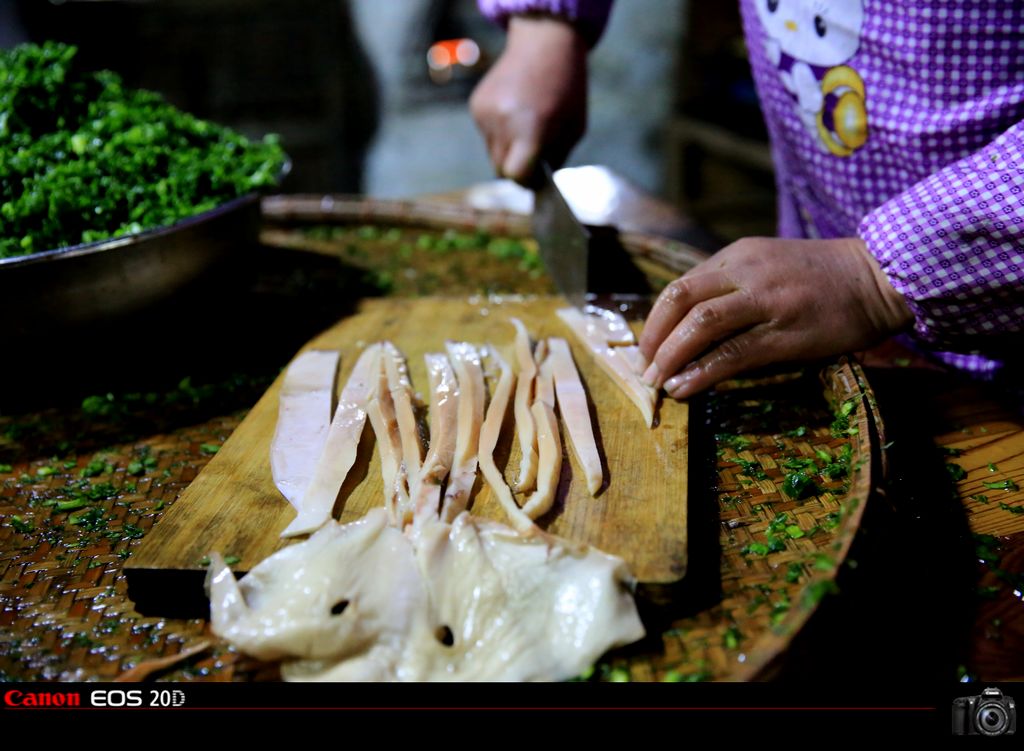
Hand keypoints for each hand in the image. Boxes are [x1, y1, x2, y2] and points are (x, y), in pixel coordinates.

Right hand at [469, 16, 587, 182]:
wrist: (543, 43)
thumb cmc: (566, 89)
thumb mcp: (574, 129)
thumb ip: (555, 158)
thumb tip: (536, 183)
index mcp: (530, 129)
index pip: (515, 175)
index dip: (526, 181)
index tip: (535, 177)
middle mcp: (502, 123)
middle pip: (500, 169)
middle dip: (516, 168)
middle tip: (533, 155)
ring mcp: (485, 114)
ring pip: (492, 153)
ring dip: (508, 149)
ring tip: (525, 124)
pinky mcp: (476, 106)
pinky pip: (486, 135)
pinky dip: (500, 131)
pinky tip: (514, 110)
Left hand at [638, 237, 913, 398]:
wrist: (879, 277)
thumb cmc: (823, 278)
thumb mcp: (769, 267)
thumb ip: (731, 289)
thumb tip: (690, 331)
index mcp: (738, 257)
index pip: (681, 287)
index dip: (656, 320)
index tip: (648, 347)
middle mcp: (747, 273)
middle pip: (680, 300)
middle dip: (655, 337)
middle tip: (645, 367)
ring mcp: (767, 301)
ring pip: (701, 325)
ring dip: (671, 357)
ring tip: (659, 382)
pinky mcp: (786, 332)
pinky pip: (732, 354)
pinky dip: (702, 373)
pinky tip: (686, 388)